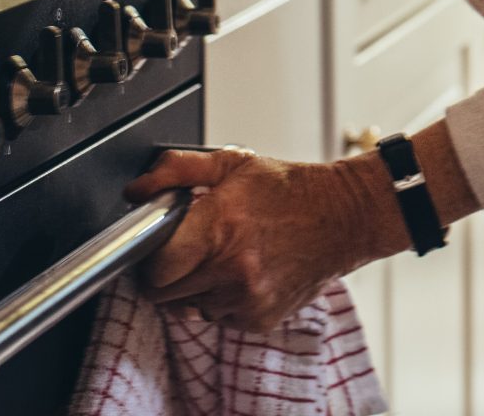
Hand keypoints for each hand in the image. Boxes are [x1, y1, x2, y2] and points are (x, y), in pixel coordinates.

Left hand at [123, 148, 399, 333]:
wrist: (345, 217)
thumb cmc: (291, 190)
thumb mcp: (233, 164)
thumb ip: (177, 171)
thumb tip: (137, 189)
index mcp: (219, 227)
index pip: (154, 268)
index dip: (150, 258)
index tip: (159, 247)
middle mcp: (232, 268)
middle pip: (163, 294)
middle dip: (167, 274)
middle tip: (188, 250)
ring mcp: (246, 299)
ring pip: (188, 308)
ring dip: (194, 288)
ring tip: (222, 258)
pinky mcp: (260, 319)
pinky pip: (218, 317)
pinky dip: (222, 300)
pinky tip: (243, 273)